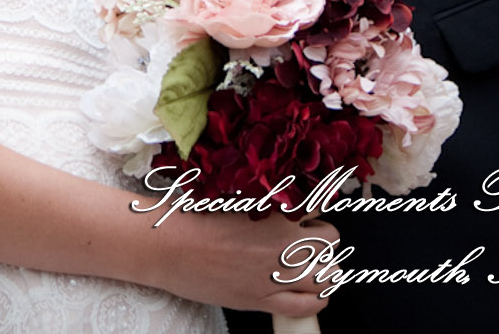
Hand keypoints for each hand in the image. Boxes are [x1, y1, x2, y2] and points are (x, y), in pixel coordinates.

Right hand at [163, 211, 340, 317]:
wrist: (169, 246)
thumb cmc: (194, 215)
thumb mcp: (233, 193)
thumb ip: (264, 197)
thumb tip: (284, 197)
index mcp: (276, 210)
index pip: (317, 205)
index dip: (311, 207)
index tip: (302, 210)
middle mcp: (283, 242)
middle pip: (329, 239)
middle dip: (320, 235)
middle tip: (304, 234)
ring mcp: (276, 273)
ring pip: (328, 275)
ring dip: (323, 266)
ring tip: (311, 263)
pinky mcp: (264, 299)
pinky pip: (308, 306)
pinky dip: (317, 298)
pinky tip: (313, 292)